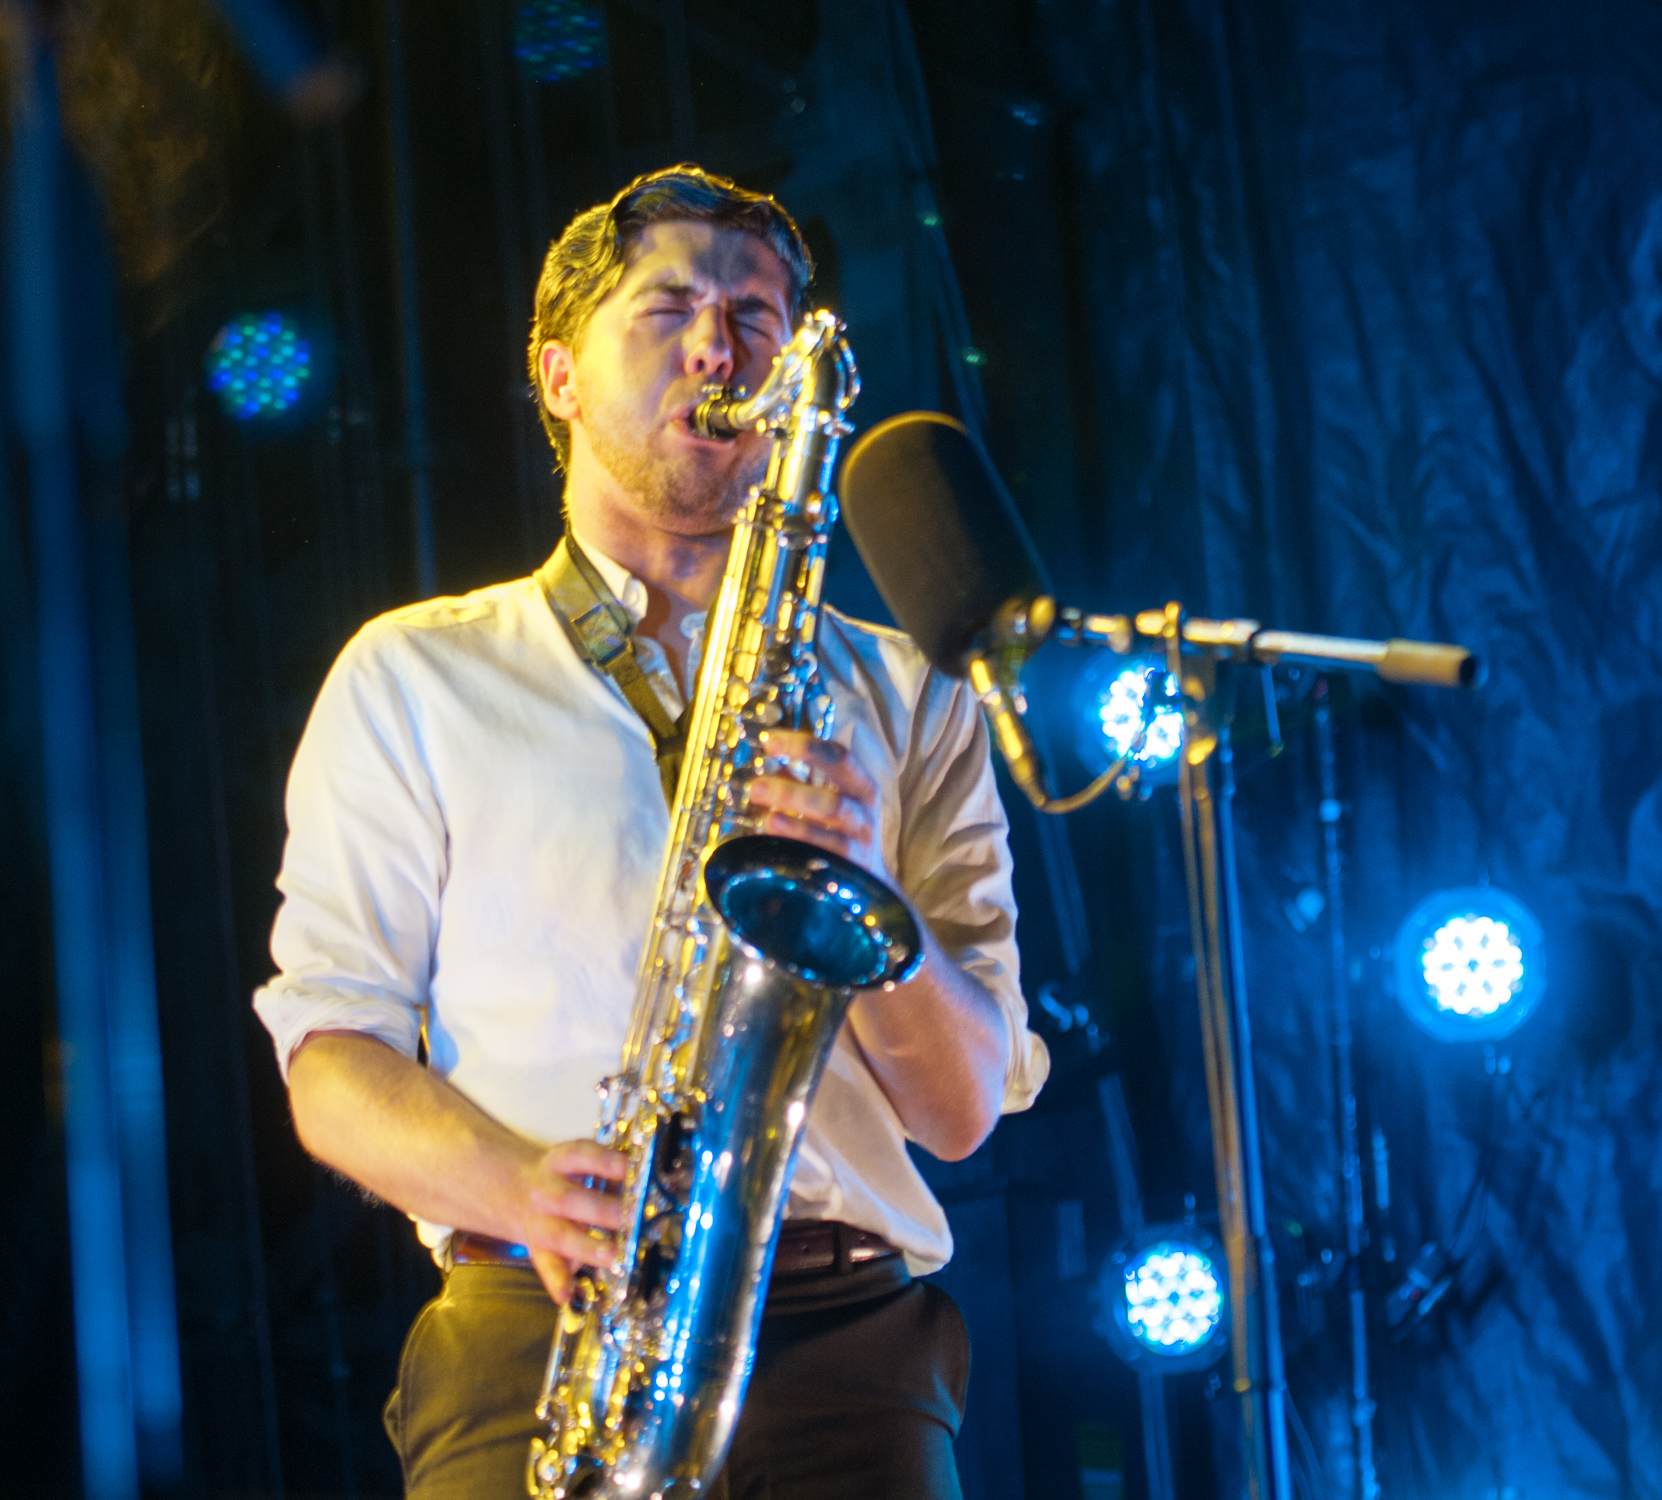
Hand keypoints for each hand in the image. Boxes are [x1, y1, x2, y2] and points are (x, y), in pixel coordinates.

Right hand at [517, 1139, 628, 1303]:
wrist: (520, 1193)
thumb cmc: (570, 1179)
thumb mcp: (583, 1164)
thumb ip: (612, 1174)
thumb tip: (653, 1185)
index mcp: (561, 1162)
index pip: (581, 1155)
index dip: (604, 1161)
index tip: (628, 1168)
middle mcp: (547, 1190)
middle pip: (569, 1199)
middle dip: (600, 1210)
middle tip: (629, 1218)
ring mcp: (539, 1221)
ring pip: (560, 1234)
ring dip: (586, 1247)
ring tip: (611, 1256)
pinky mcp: (537, 1250)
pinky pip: (545, 1266)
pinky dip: (556, 1282)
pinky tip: (567, 1296)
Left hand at [747, 729, 877, 865]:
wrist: (867, 874)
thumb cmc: (842, 828)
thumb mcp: (830, 797)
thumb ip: (799, 780)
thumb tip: (763, 763)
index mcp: (861, 787)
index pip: (839, 758)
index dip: (805, 747)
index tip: (770, 742)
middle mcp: (864, 816)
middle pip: (833, 802)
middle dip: (792, 793)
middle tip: (756, 787)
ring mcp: (857, 848)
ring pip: (831, 838)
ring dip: (796, 827)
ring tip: (767, 820)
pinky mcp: (847, 873)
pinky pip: (823, 863)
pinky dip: (800, 853)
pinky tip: (775, 847)